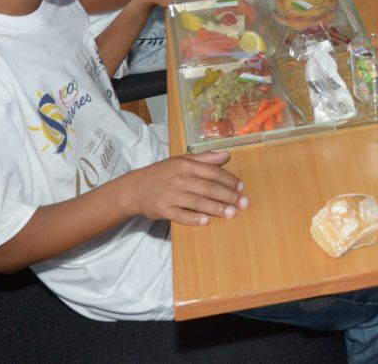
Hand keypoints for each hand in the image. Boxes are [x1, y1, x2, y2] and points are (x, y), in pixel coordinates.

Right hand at [123, 152, 246, 225]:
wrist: (135, 188)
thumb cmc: (162, 173)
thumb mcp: (181, 160)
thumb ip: (205, 158)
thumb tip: (227, 155)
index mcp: (186, 165)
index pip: (212, 172)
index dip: (229, 180)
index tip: (241, 187)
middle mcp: (180, 178)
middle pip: (208, 188)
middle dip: (228, 196)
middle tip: (243, 203)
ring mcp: (171, 195)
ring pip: (198, 202)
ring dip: (216, 208)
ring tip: (232, 213)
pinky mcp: (163, 209)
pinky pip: (181, 215)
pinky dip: (193, 218)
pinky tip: (206, 221)